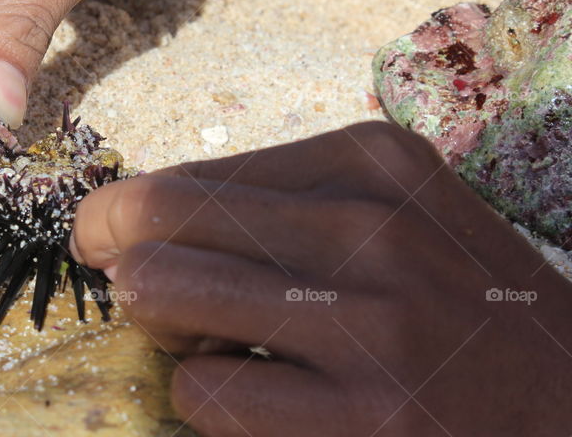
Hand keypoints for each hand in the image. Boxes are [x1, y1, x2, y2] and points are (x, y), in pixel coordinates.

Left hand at [71, 122, 571, 435]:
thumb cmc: (459, 312)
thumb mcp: (390, 220)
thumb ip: (271, 208)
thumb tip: (134, 222)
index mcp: (370, 162)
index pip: (189, 173)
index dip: (132, 214)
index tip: (115, 241)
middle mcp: (370, 227)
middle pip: (156, 219)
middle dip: (121, 258)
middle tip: (138, 292)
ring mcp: (370, 325)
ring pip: (159, 294)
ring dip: (160, 328)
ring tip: (206, 346)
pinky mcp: (367, 421)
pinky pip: (203, 395)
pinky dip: (206, 401)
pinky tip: (261, 404)